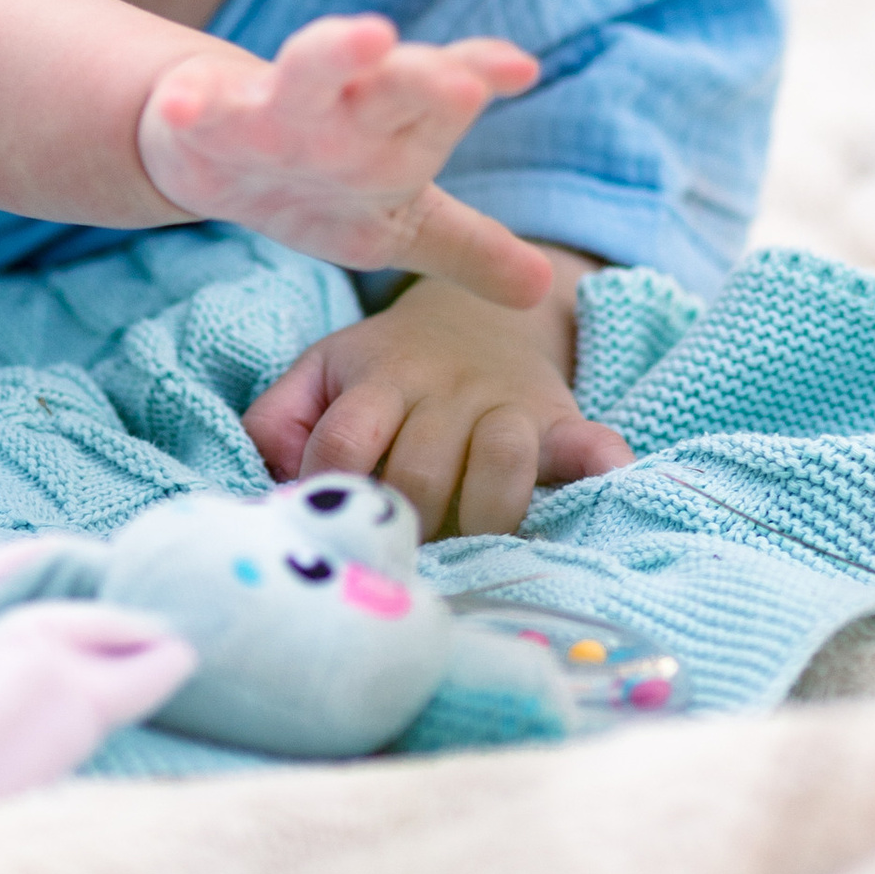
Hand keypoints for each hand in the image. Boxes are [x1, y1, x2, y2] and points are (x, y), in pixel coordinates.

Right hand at [137, 14, 552, 307]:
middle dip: (427, 77)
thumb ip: (470, 248)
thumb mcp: (399, 226)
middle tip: (464, 82)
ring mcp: (279, 104)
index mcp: (400, 128)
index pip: (447, 95)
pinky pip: (201, 109)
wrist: (218, 156)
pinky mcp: (210, 113)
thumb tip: (544, 289)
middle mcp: (348, 106)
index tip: (521, 69)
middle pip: (394, 83)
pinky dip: (193, 106)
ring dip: (337, 50)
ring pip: (310, 70)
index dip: (482, 72)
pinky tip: (184, 107)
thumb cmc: (322, 185)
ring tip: (372, 35)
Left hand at [245, 271, 633, 537]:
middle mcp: (443, 393)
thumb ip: (278, 420)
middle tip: (399, 558)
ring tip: (466, 549)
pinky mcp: (558, 421)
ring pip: (500, 467)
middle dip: (406, 526)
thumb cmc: (385, 369)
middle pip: (421, 476)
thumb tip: (272, 484)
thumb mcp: (321, 371)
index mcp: (378, 379)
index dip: (331, 492)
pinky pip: (586, 442)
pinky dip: (597, 465)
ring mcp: (505, 406)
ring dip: (482, 520)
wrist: (475, 315)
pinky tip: (602, 484)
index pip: (345, 443)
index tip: (330, 528)